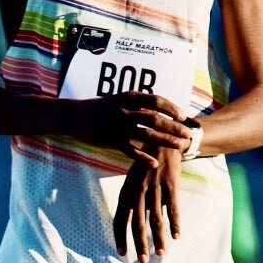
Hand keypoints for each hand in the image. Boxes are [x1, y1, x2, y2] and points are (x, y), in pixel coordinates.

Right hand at [67, 93, 192, 163]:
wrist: (74, 116)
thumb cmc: (99, 108)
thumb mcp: (118, 99)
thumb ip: (136, 102)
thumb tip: (156, 105)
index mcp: (129, 98)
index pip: (157, 101)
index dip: (172, 108)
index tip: (184, 115)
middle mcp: (126, 111)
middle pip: (156, 119)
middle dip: (174, 126)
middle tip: (188, 134)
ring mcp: (119, 126)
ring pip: (148, 135)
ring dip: (166, 141)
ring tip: (179, 147)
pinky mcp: (112, 141)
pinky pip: (131, 151)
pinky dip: (143, 158)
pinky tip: (154, 164)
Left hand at [113, 146, 182, 261]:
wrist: (163, 140)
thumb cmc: (147, 163)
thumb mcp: (133, 179)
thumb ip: (133, 199)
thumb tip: (133, 223)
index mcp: (127, 191)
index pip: (120, 219)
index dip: (120, 237)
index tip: (122, 253)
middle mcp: (138, 191)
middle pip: (137, 223)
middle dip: (139, 244)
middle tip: (141, 261)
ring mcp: (154, 188)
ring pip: (155, 219)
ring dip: (158, 239)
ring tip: (160, 253)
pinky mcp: (170, 184)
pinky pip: (173, 208)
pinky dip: (175, 223)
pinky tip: (176, 236)